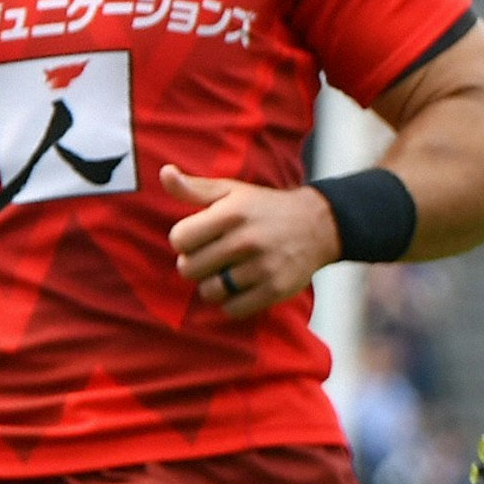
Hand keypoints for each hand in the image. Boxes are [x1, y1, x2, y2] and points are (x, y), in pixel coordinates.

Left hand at [163, 166, 342, 318]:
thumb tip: (165, 174)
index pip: (179, 239)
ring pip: (209, 291)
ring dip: (212, 286)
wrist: (318, 225)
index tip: (198, 238)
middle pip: (189, 268)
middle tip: (211, 258)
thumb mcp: (231, 191)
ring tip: (224, 274)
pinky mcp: (276, 289)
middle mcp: (247, 240)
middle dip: (195, 264)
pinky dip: (231, 302)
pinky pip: (234, 309)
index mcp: (232, 213)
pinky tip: (239, 288)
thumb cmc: (265, 207)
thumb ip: (195, 187)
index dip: (184, 240)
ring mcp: (263, 267)